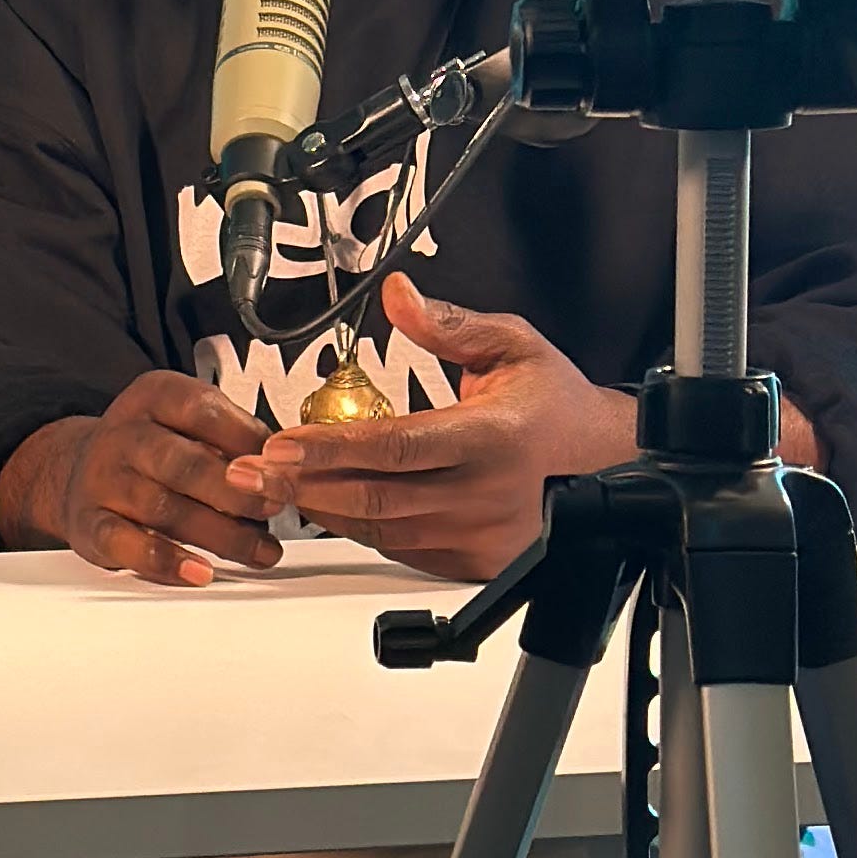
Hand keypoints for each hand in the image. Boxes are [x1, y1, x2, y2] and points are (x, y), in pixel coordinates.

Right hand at [0, 375, 279, 586]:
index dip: (248, 443)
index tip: (283, 470)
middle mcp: (123, 434)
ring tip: (260, 551)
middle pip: (184, 464)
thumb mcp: (188, 423)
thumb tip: (290, 469)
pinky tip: (201, 572)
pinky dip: (167, 562)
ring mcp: (102, 479)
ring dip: (221, 535)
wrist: (76, 471)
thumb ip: (235, 439)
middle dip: (237, 492)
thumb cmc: (153, 450)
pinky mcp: (89, 524)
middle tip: (274, 510)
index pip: (203, 411)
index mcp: (153, 396)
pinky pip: (127, 545)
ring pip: (164, 509)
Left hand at [251, 275, 638, 578]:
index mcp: (493, 438)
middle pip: (375, 496)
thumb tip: (399, 295)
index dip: (329, 449)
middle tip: (249, 472)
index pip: (395, 447)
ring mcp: (480, 536)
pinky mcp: (474, 562)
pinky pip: (401, 549)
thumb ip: (449, 325)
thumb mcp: (512, 345)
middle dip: (303, 484)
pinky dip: (359, 528)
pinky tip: (326, 505)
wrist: (607, 459)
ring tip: (273, 487)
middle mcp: (485, 494)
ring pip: (381, 529)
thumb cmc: (555, 402)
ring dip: (323, 508)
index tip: (279, 444)